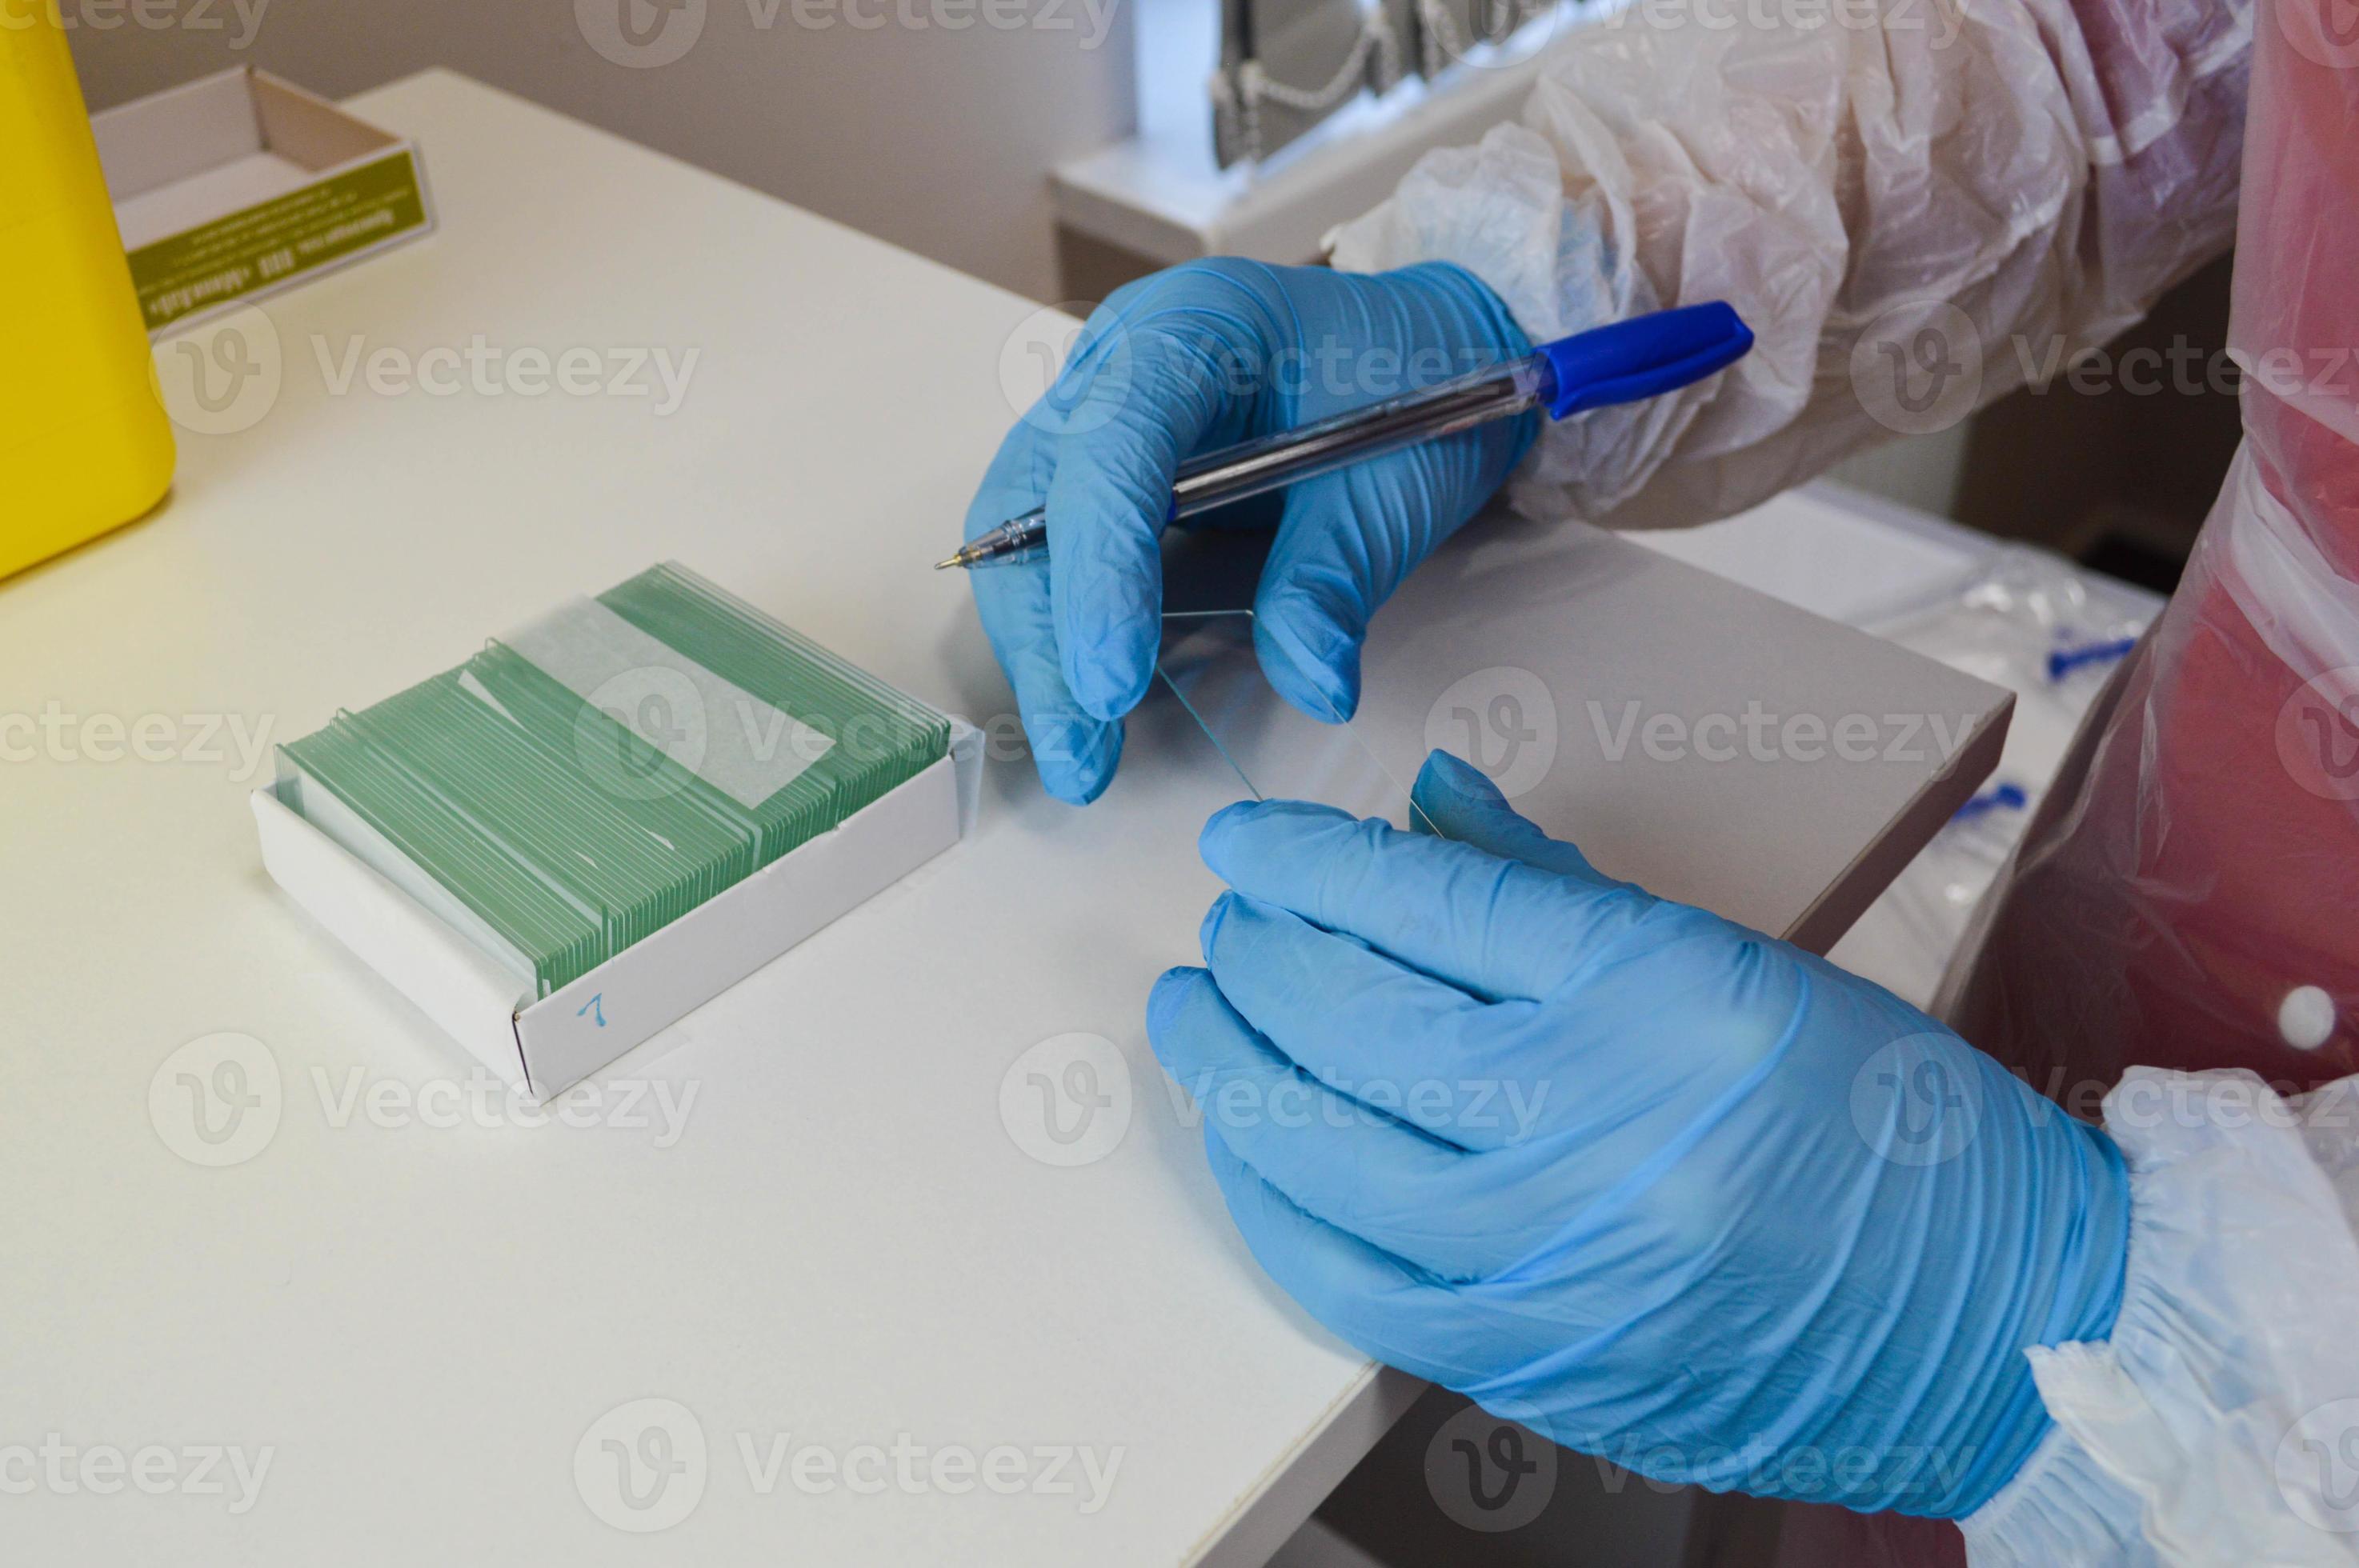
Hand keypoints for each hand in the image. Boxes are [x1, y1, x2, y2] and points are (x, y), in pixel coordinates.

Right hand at [964, 260, 1534, 803]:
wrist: (1434, 356)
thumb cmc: (1418, 387)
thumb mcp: (1397, 481)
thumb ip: (1336, 577)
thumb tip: (1311, 683)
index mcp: (1194, 326)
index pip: (1112, 448)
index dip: (1102, 573)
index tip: (1112, 686)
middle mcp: (1121, 361)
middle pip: (1034, 500)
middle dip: (1048, 636)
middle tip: (1080, 750)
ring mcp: (1101, 413)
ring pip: (1024, 535)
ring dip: (1045, 648)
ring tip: (1079, 751)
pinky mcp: (1107, 470)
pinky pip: (1058, 551)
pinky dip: (1069, 631)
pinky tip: (1089, 706)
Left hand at [1147, 752, 2131, 1516]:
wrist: (1992, 1326)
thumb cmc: (1885, 1131)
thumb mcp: (1736, 962)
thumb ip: (1555, 889)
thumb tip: (1424, 810)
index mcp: (1655, 997)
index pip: (1425, 904)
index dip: (1309, 862)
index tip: (1248, 840)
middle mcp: (1591, 1126)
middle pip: (1348, 1017)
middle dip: (1259, 951)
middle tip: (1230, 920)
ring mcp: (1550, 1260)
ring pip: (1318, 1149)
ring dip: (1233, 1067)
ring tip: (1204, 1013)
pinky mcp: (1526, 1361)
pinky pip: (1343, 1281)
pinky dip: (1272, 1201)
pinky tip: (1249, 1144)